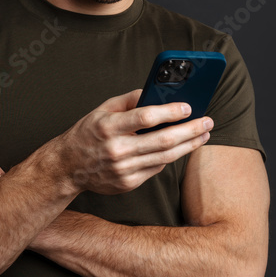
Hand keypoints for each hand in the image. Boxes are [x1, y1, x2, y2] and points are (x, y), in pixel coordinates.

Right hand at [49, 89, 211, 195]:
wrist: (67, 168)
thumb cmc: (87, 134)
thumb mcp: (102, 110)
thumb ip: (129, 100)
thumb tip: (156, 93)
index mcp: (108, 127)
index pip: (146, 117)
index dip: (170, 112)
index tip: (188, 107)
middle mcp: (116, 149)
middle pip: (163, 140)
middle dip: (191, 130)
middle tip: (207, 122)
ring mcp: (123, 169)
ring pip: (166, 157)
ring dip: (189, 145)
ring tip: (203, 135)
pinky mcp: (128, 183)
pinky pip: (156, 168)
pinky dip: (170, 157)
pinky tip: (180, 147)